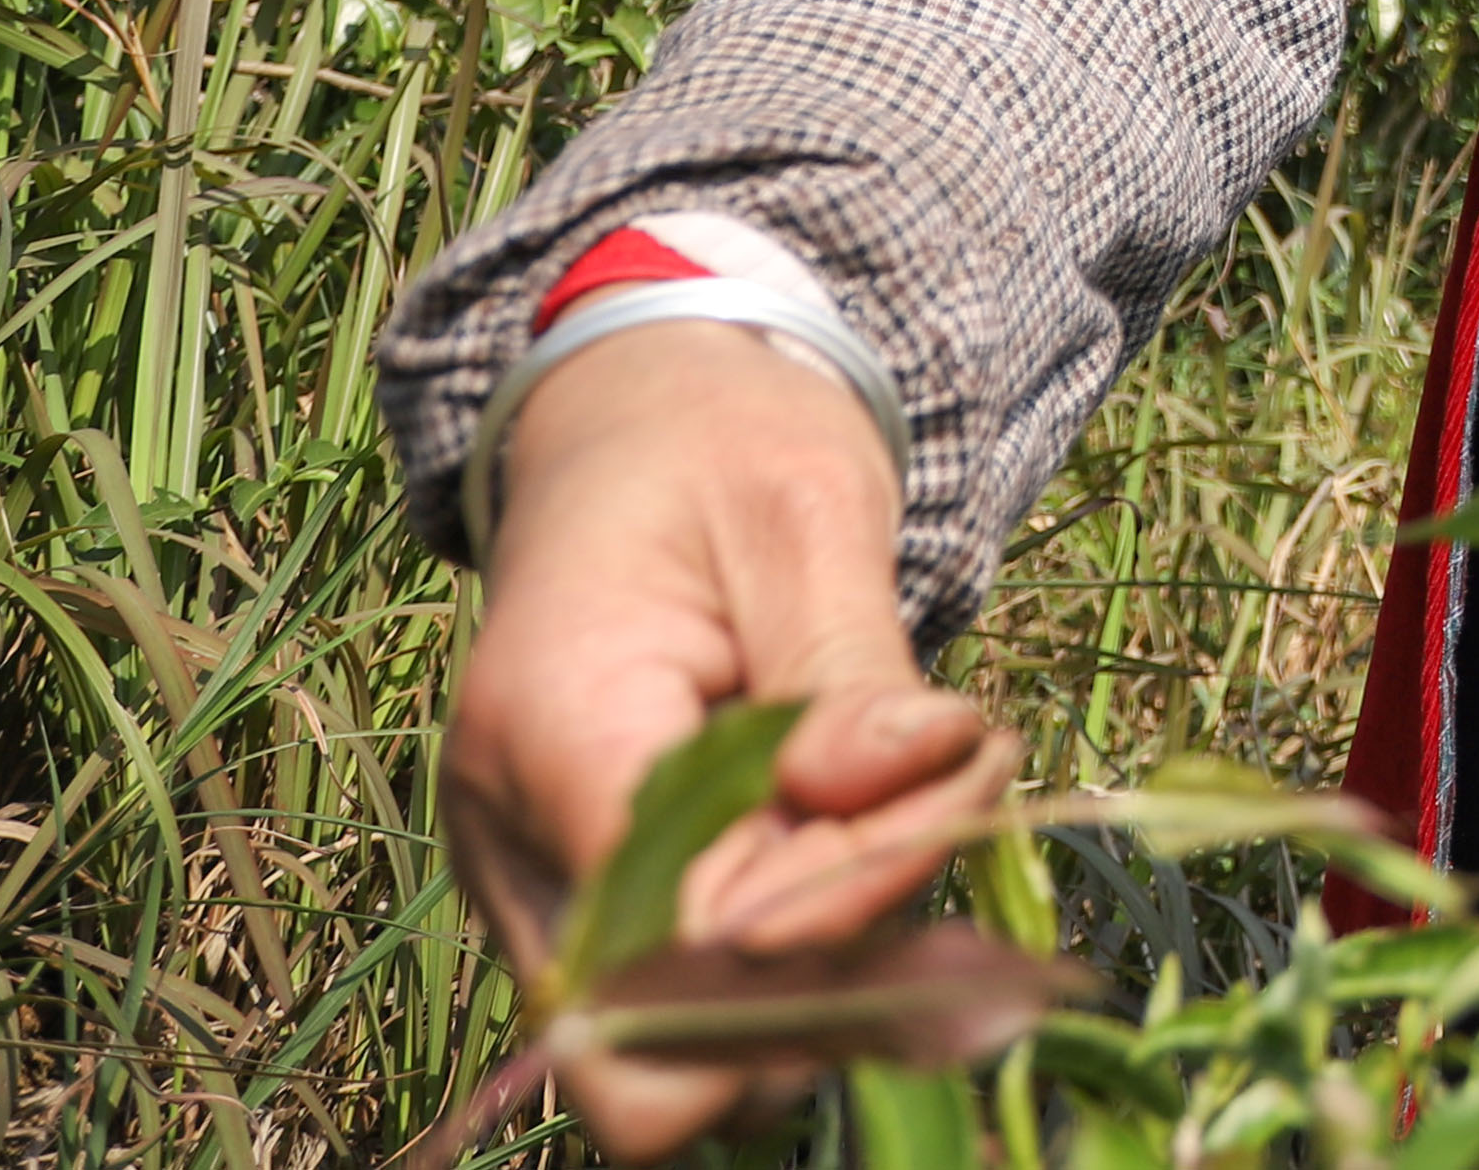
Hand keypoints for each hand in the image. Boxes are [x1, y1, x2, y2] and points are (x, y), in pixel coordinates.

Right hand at [439, 322, 1015, 1158]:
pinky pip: (708, 990)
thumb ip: (854, 666)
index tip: (949, 787)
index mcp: (547, 731)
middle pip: (664, 1050)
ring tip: (940, 789)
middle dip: (840, 963)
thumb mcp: (809, 514)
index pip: (661, 948)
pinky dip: (821, 936)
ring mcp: (545, 892)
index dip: (820, 914)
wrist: (635, 428)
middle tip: (962, 799)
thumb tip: (917, 776)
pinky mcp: (602, 907)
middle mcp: (516, 847)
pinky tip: (895, 818)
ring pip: (693, 1047)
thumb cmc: (718, 449)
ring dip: (846, 954)